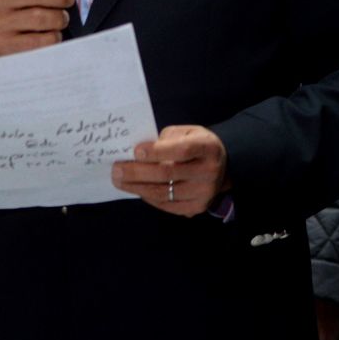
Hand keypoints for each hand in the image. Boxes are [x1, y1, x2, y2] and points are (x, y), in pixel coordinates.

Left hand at [112, 124, 228, 215]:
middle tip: (116, 169)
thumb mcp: (187, 132)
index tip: (135, 151)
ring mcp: (203, 193)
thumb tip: (138, 153)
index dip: (156, 152)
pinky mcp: (196, 208)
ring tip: (119, 181)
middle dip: (138, 172)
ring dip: (137, 187)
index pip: (181, 151)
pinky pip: (167, 205)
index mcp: (207, 148)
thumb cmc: (197, 144)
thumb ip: (165, 139)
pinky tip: (136, 189)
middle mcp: (208, 172)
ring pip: (164, 193)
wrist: (221, 166)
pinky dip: (148, 197)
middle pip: (168, 174)